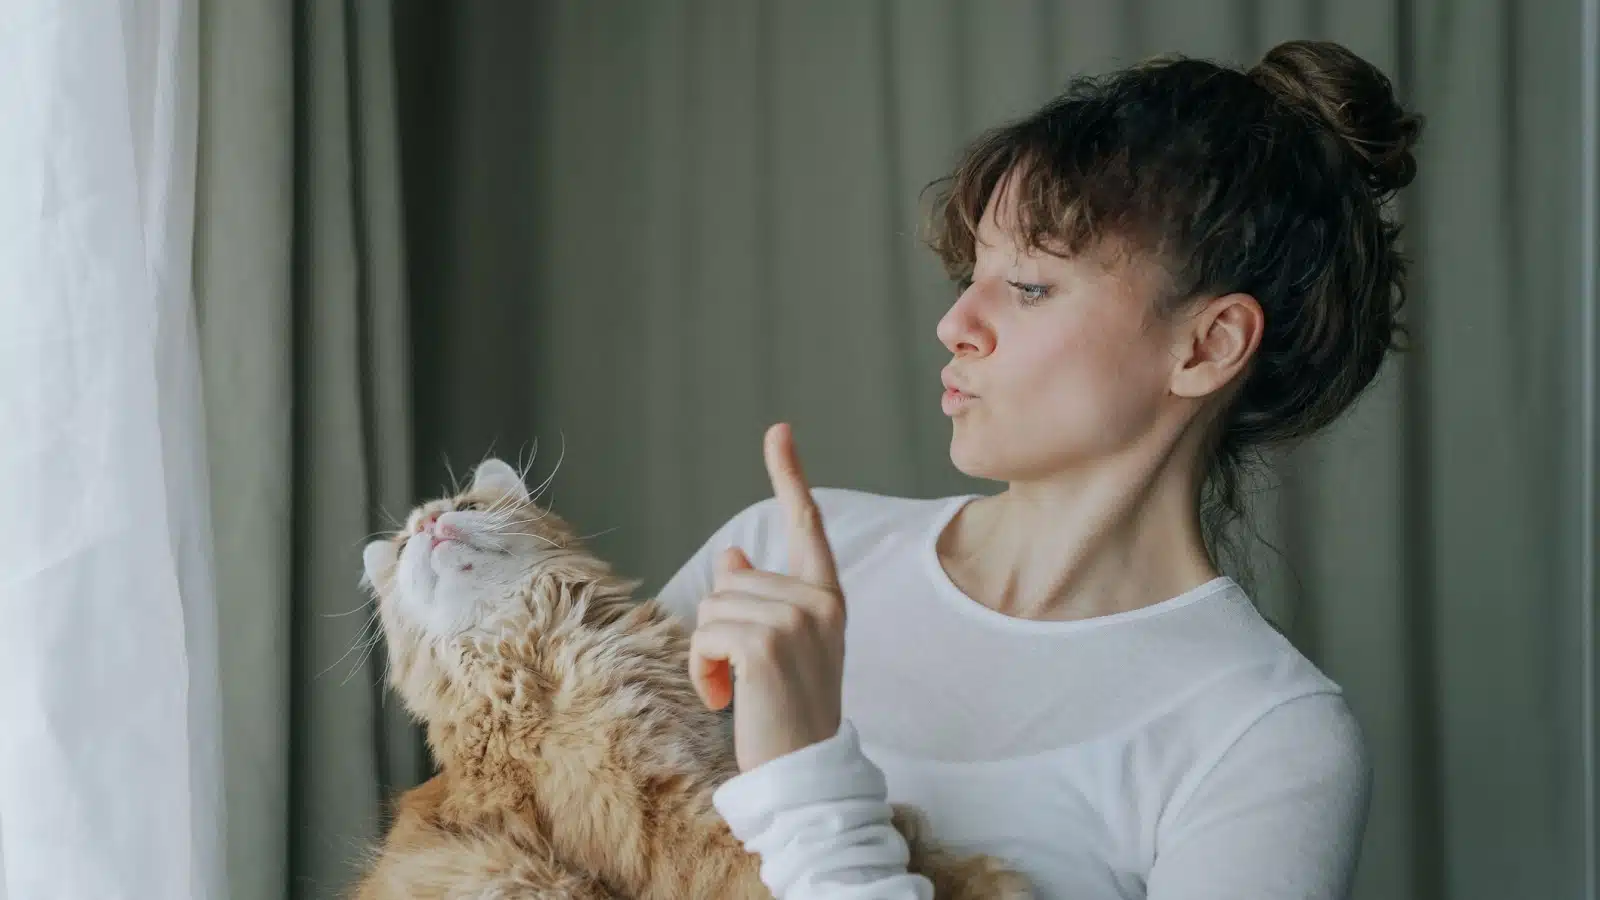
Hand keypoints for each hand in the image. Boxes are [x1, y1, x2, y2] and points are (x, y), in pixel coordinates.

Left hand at [689, 422, 846, 772]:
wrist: (803, 772)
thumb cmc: (787, 712)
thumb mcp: (779, 649)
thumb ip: (762, 599)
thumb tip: (732, 557)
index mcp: (827, 598)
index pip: (806, 525)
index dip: (789, 475)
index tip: (778, 431)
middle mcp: (818, 602)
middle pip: (731, 579)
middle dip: (720, 627)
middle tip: (744, 676)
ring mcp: (795, 621)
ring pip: (713, 605)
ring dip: (708, 652)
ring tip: (737, 689)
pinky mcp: (764, 644)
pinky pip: (705, 634)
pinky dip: (701, 670)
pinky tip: (725, 698)